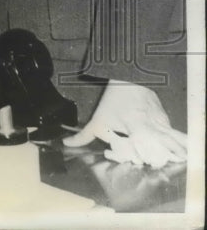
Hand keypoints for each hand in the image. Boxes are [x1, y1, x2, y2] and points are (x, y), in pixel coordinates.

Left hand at [63, 81, 185, 167]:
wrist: (129, 78)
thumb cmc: (113, 101)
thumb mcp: (97, 119)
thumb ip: (84, 136)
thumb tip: (68, 144)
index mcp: (136, 127)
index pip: (147, 151)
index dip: (145, 160)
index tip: (141, 164)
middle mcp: (152, 126)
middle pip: (165, 150)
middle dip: (161, 160)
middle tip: (153, 163)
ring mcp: (162, 122)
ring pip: (173, 143)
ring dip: (170, 153)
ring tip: (167, 159)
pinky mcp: (166, 118)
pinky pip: (173, 135)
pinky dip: (172, 143)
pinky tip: (171, 149)